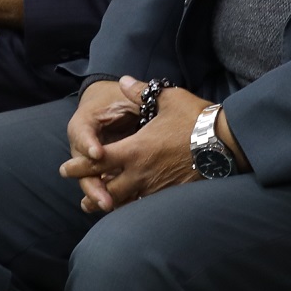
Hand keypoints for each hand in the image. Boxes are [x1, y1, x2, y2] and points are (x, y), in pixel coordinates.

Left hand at [60, 77, 225, 212]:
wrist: (225, 143)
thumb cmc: (196, 119)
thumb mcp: (167, 99)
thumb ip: (140, 91)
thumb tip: (123, 81)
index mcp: (135, 149)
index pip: (98, 161)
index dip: (79, 167)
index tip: (65, 170)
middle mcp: (140, 173)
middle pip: (107, 189)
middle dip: (91, 192)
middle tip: (81, 197)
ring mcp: (156, 187)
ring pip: (126, 202)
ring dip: (110, 204)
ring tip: (100, 208)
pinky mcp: (171, 195)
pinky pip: (147, 206)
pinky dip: (135, 208)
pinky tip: (132, 210)